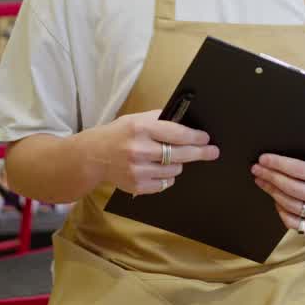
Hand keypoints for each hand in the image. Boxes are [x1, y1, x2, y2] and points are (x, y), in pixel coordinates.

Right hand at [74, 109, 218, 195]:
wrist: (92, 156)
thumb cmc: (118, 134)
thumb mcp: (136, 119)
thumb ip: (160, 120)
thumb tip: (187, 123)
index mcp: (141, 128)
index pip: (176, 133)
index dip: (195, 137)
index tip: (206, 138)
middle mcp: (139, 149)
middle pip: (179, 154)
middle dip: (199, 152)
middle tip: (212, 152)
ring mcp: (137, 170)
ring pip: (174, 170)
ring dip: (178, 164)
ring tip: (169, 157)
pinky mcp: (136, 186)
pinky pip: (164, 183)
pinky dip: (166, 176)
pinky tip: (158, 169)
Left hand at [252, 154, 304, 236]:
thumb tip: (275, 157)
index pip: (300, 169)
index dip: (279, 163)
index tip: (263, 158)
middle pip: (292, 188)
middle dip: (271, 176)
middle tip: (256, 168)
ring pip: (290, 205)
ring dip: (272, 191)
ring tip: (261, 180)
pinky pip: (292, 222)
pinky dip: (280, 210)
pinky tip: (275, 198)